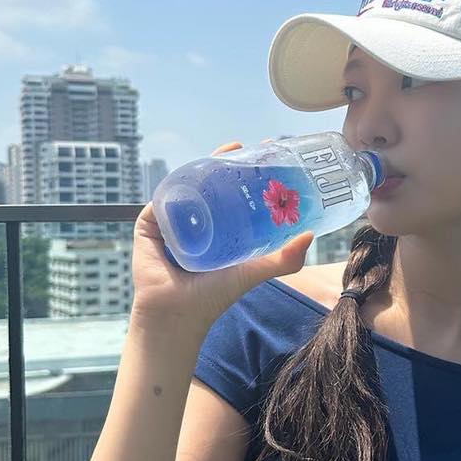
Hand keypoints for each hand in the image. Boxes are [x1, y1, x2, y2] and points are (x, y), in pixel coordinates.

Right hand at [130, 140, 312, 334]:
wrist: (177, 313)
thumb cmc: (214, 296)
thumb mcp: (255, 272)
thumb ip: (285, 259)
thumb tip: (310, 235)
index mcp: (221, 228)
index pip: (237, 193)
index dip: (252, 175)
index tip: (272, 156)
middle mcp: (198, 220)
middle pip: (215, 183)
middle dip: (233, 162)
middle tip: (255, 147)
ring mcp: (173, 218)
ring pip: (190, 183)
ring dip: (208, 163)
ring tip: (232, 149)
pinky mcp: (150, 221)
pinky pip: (164, 195)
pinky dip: (177, 180)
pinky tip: (197, 168)